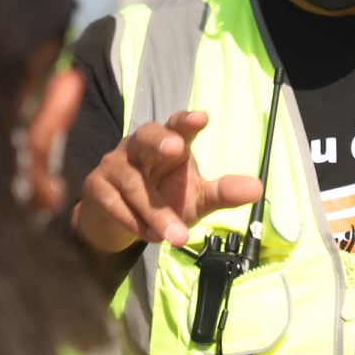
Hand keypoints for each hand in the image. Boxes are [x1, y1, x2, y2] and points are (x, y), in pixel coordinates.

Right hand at [73, 110, 262, 254]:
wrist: (118, 225)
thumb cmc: (162, 201)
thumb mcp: (197, 198)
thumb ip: (223, 192)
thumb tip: (258, 187)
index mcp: (168, 143)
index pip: (177, 126)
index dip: (186, 121)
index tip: (202, 118)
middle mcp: (138, 147)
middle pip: (146, 136)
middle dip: (160, 141)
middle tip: (176, 148)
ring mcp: (114, 165)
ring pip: (133, 183)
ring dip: (155, 211)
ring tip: (178, 236)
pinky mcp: (96, 187)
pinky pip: (113, 202)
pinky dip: (133, 221)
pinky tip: (150, 236)